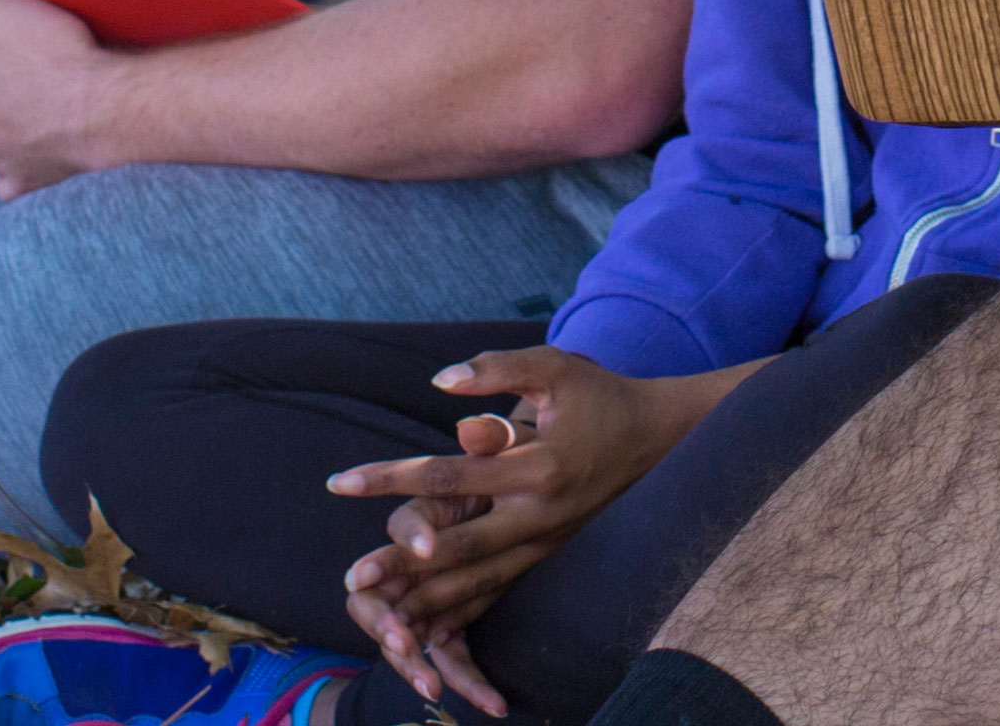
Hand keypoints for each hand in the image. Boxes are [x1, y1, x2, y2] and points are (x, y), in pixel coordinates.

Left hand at [323, 347, 739, 714]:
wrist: (659, 439)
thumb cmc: (600, 397)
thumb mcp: (556, 368)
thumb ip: (497, 372)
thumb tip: (438, 383)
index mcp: (536, 467)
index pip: (447, 475)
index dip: (391, 479)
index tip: (340, 482)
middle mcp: (540, 515)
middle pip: (457, 547)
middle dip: (402, 563)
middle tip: (352, 578)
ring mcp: (547, 542)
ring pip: (479, 582)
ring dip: (427, 600)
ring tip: (379, 614)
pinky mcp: (549, 555)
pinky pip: (501, 591)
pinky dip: (464, 613)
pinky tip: (428, 630)